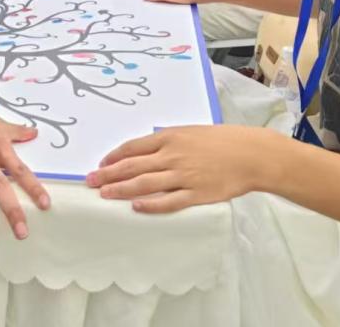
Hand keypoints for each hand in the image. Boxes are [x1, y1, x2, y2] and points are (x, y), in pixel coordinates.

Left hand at [87, 125, 271, 212]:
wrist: (250, 154)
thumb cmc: (222, 141)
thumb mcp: (190, 132)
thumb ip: (168, 141)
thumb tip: (145, 149)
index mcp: (170, 137)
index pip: (133, 147)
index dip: (114, 157)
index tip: (100, 164)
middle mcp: (172, 156)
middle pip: (132, 166)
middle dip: (108, 174)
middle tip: (89, 182)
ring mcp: (183, 176)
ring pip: (145, 184)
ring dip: (121, 189)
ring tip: (104, 195)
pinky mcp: (196, 194)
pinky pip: (168, 202)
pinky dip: (150, 205)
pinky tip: (135, 207)